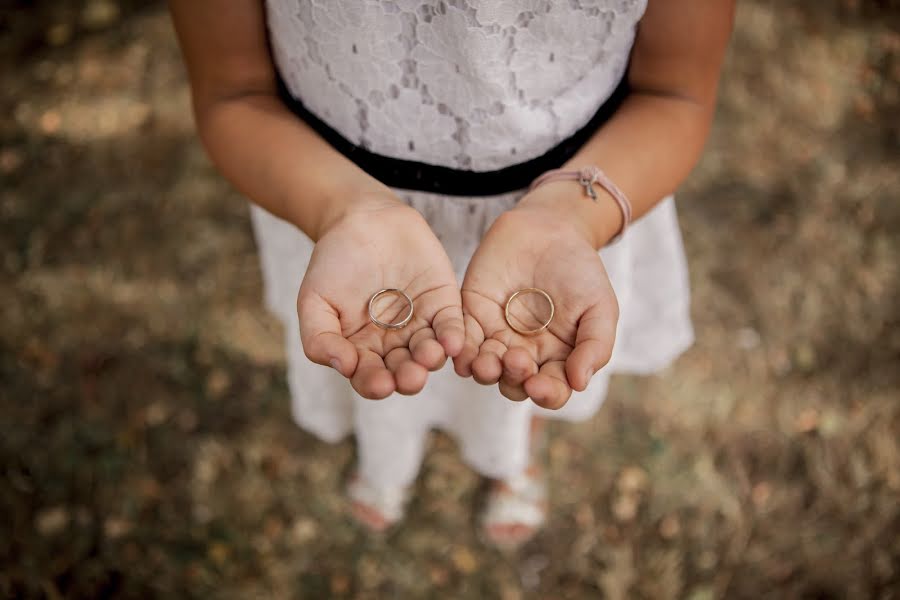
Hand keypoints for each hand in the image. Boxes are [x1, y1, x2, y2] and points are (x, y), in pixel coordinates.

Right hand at [297, 194, 463, 398]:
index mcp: (362, 350)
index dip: (375, 384)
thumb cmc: (333, 262)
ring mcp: (420, 324)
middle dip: (408, 377)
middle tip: (410, 377)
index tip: (379, 384)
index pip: (370, 377)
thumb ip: (321, 338)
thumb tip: (343, 367)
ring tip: (428, 356)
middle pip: (404, 370)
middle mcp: (394, 344)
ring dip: (431, 359)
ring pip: (430, 352)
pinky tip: (451, 343)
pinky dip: (453, 335)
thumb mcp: (314, 300)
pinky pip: (451, 325)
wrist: (360, 219)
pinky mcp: (443, 303)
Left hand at [455, 190, 618, 408]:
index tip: (540, 386)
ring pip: (485, 368)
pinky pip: (461, 341)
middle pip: (514, 384)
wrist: (550, 228)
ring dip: (484, 371)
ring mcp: (496, 337)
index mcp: (557, 359)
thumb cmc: (580, 270)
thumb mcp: (600, 306)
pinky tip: (461, 352)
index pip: (551, 390)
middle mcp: (524, 354)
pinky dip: (460, 351)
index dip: (546, 394)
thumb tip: (579, 383)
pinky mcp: (471, 317)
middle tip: (516, 361)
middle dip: (514, 379)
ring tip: (487, 363)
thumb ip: (595, 345)